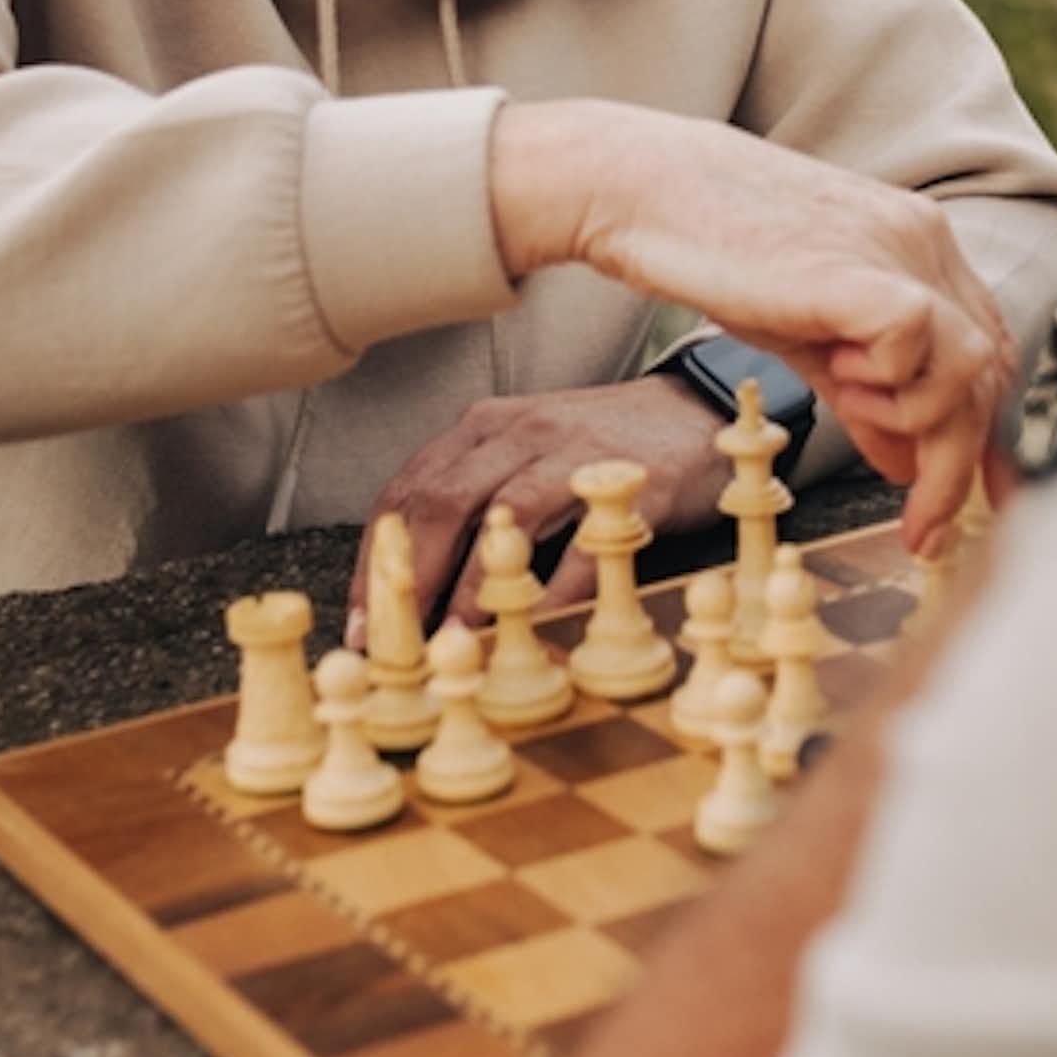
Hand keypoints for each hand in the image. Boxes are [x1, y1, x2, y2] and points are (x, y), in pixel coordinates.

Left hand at [350, 376, 728, 636]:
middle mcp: (522, 430)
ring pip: (507, 517)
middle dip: (409, 579)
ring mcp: (578, 451)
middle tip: (395, 645)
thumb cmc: (595, 449)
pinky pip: (586, 544)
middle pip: (444, 500)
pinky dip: (555, 593)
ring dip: (474, 589)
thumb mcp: (521, 458)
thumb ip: (471, 503)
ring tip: (454, 644)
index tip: (362, 625)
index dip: (376, 561)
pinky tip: (535, 632)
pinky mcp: (633, 482)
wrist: (693, 412)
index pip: (407, 491)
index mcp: (485, 427)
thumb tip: (409, 587)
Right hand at [491, 103, 1015, 548]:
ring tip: (850, 402)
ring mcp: (898, 251)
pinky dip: (889, 383)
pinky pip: (919, 345)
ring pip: (973, 367)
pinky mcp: (859, 271)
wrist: (647, 191)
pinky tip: (838, 374)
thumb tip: (906, 461)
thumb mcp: (807, 334)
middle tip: (924, 527)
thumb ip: (864, 394)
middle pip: (990, 371)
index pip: (991, 350)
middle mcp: (924, 242)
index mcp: (919, 246)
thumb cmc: (716, 251)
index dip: (990, 433)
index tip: (970, 497)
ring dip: (919, 419)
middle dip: (964, 464)